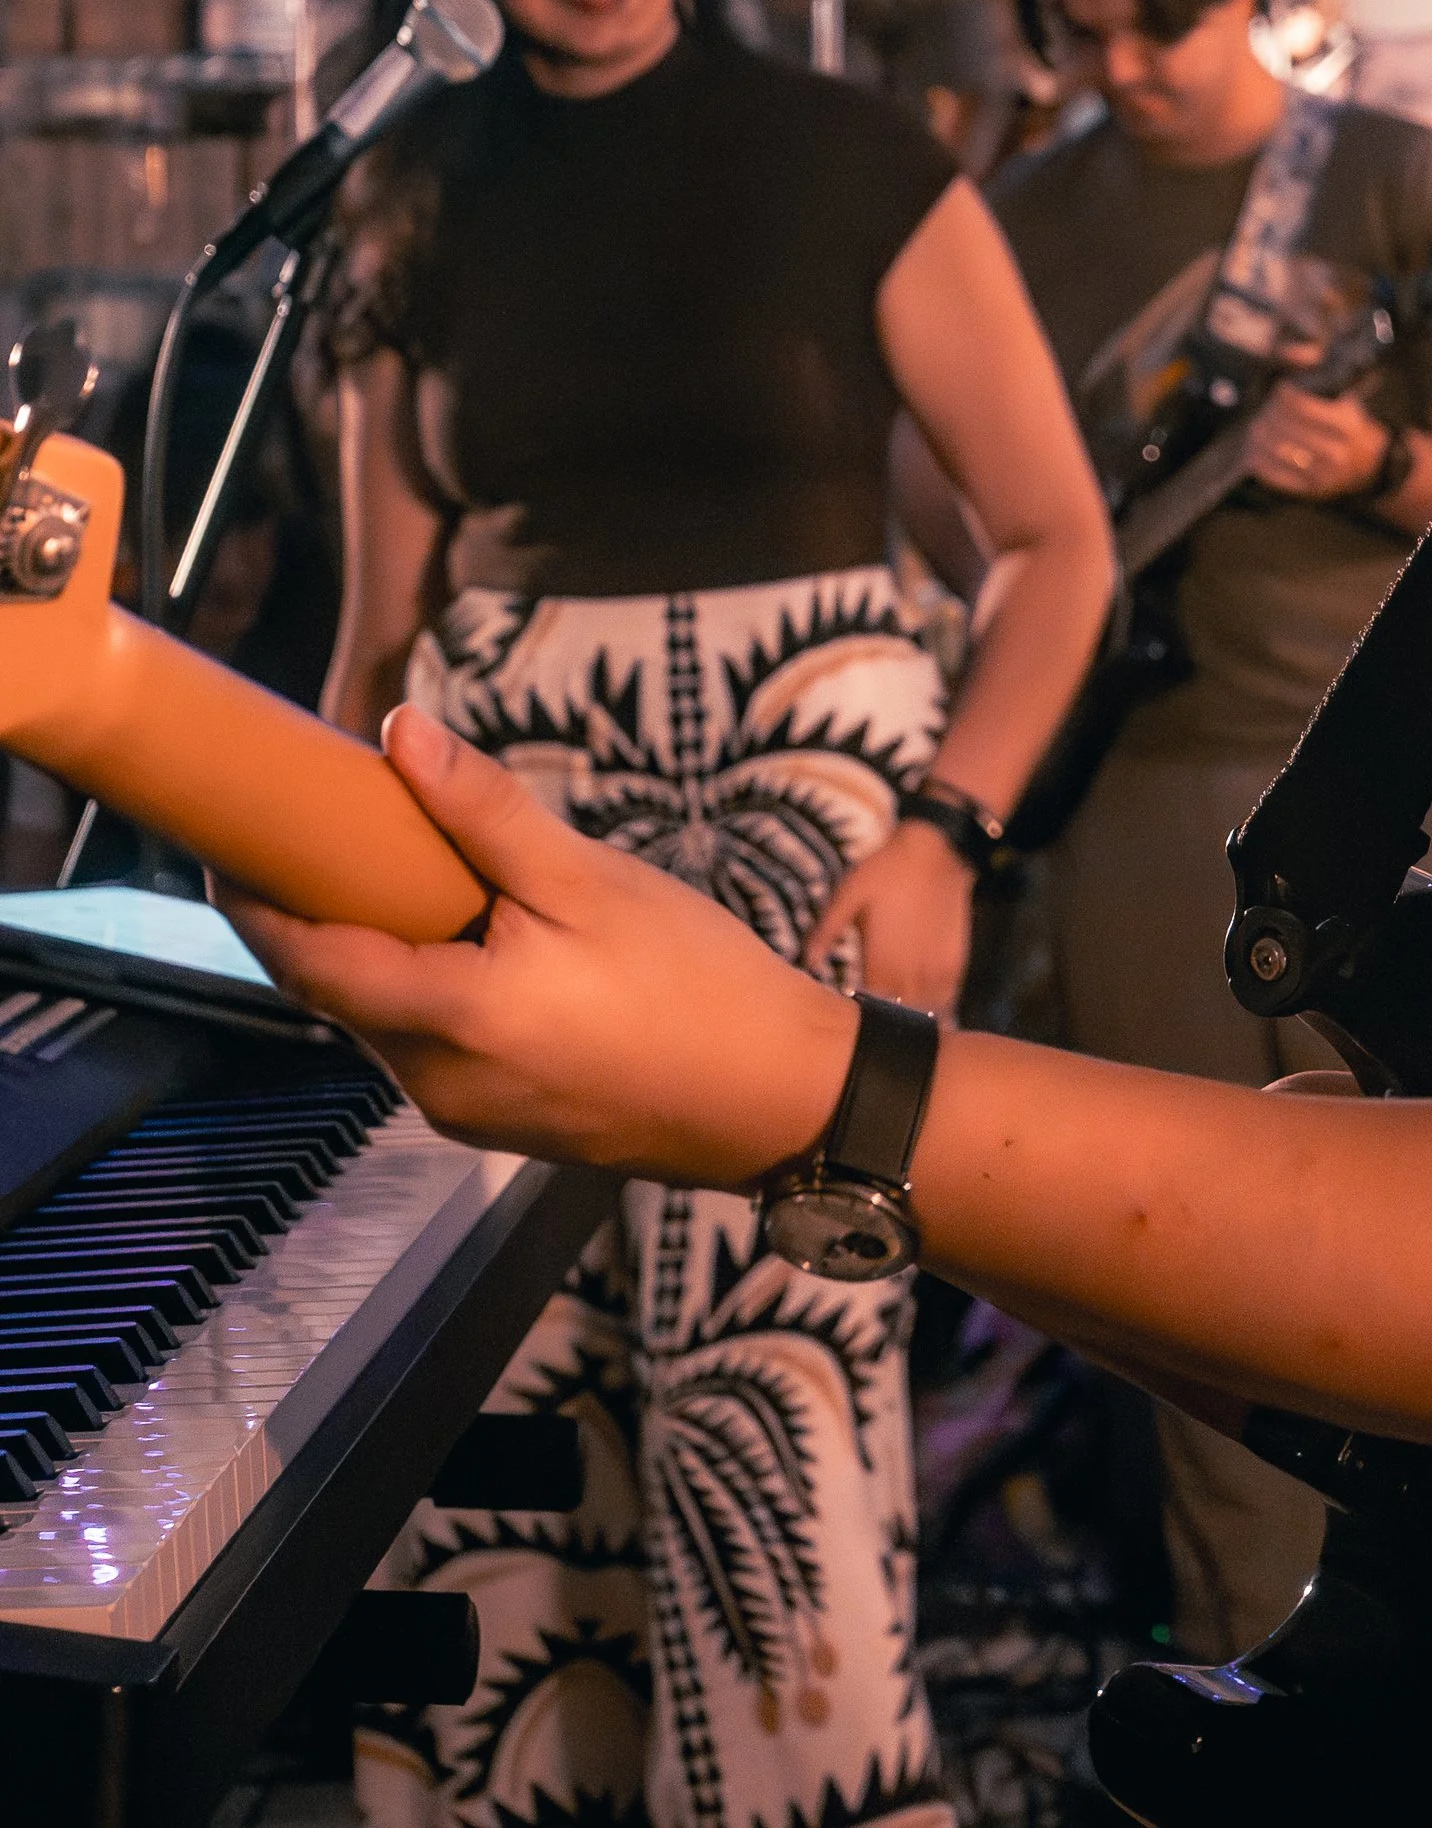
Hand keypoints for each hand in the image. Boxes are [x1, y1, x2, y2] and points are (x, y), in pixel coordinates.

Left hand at [220, 706, 852, 1188]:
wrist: (778, 1097)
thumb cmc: (698, 983)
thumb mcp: (590, 880)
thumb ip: (484, 812)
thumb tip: (400, 734)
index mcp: (454, 1020)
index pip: (307, 962)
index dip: (254, 903)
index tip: (229, 840)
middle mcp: (438, 1082)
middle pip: (338, 991)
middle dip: (318, 913)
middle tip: (324, 830)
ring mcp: (466, 1111)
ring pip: (384, 1019)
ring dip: (378, 949)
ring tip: (408, 871)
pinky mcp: (499, 1121)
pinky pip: (431, 1044)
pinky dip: (425, 985)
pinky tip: (471, 937)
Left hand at [803, 820, 974, 1011]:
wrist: (936, 850)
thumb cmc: (885, 870)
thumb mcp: (847, 895)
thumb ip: (826, 932)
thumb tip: (806, 963)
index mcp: (880, 963)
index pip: (868, 1008)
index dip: (860, 1007)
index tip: (854, 1001)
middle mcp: (910, 974)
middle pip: (896, 1014)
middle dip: (885, 1011)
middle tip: (877, 1001)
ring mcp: (936, 971)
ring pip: (923, 1010)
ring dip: (911, 1009)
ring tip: (901, 1001)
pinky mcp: (956, 963)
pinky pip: (945, 997)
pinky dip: (935, 1001)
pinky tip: (924, 992)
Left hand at [1246, 378, 1391, 501]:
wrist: (1370, 464)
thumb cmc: (1349, 421)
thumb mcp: (1342, 390)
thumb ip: (1316, 364)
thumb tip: (1289, 352)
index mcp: (1346, 424)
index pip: (1300, 405)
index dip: (1284, 394)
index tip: (1281, 389)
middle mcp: (1337, 451)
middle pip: (1285, 427)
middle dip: (1270, 413)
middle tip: (1266, 408)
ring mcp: (1324, 474)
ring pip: (1277, 450)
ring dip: (1260, 435)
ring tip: (1258, 426)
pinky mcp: (1311, 490)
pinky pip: (1275, 475)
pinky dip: (1259, 461)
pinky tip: (1254, 450)